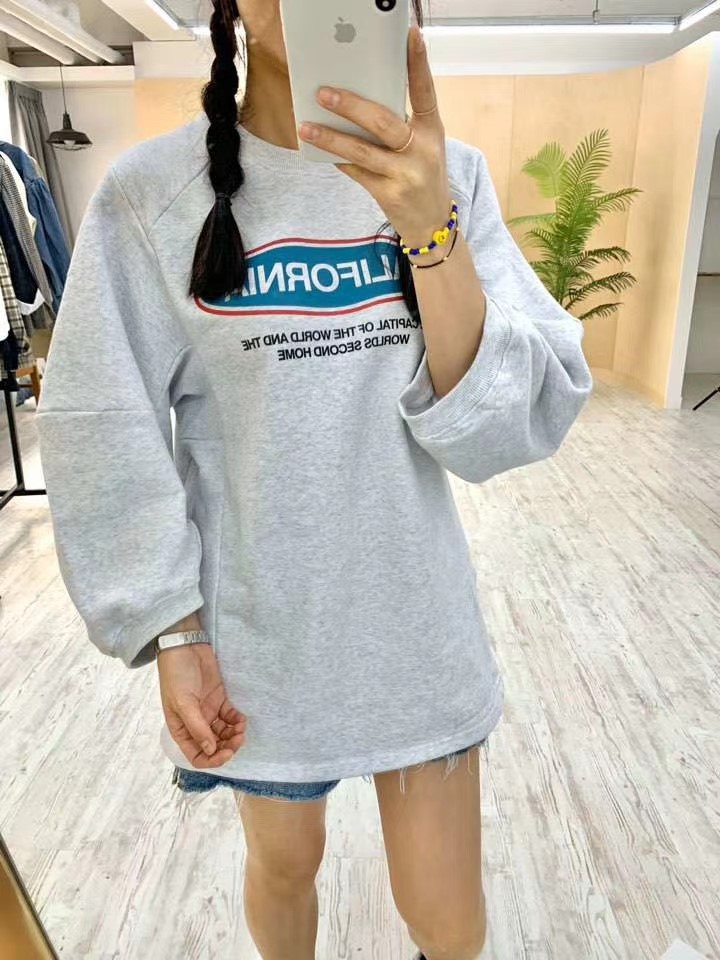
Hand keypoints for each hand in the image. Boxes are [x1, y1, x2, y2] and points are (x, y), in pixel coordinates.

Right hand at [157, 641, 246, 768]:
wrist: (185, 646)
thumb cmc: (177, 675)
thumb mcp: (184, 703)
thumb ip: (197, 727)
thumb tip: (210, 750)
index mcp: (181, 729)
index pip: (197, 755)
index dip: (212, 760)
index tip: (226, 753)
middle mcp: (195, 723)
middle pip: (214, 746)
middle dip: (227, 747)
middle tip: (238, 739)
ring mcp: (208, 711)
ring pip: (224, 733)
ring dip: (234, 734)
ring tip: (241, 727)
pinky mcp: (219, 699)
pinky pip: (230, 717)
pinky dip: (237, 720)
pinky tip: (241, 718)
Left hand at [297, 25, 451, 250]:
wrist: (432, 224)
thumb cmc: (422, 175)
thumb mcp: (423, 145)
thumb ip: (400, 124)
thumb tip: (356, 102)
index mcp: (433, 130)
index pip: (426, 91)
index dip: (419, 63)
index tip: (410, 35)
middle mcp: (422, 150)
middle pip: (382, 122)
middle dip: (351, 106)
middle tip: (323, 93)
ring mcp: (405, 174)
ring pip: (362, 150)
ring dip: (331, 137)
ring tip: (307, 127)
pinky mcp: (389, 194)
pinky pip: (356, 172)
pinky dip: (338, 159)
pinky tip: (320, 151)